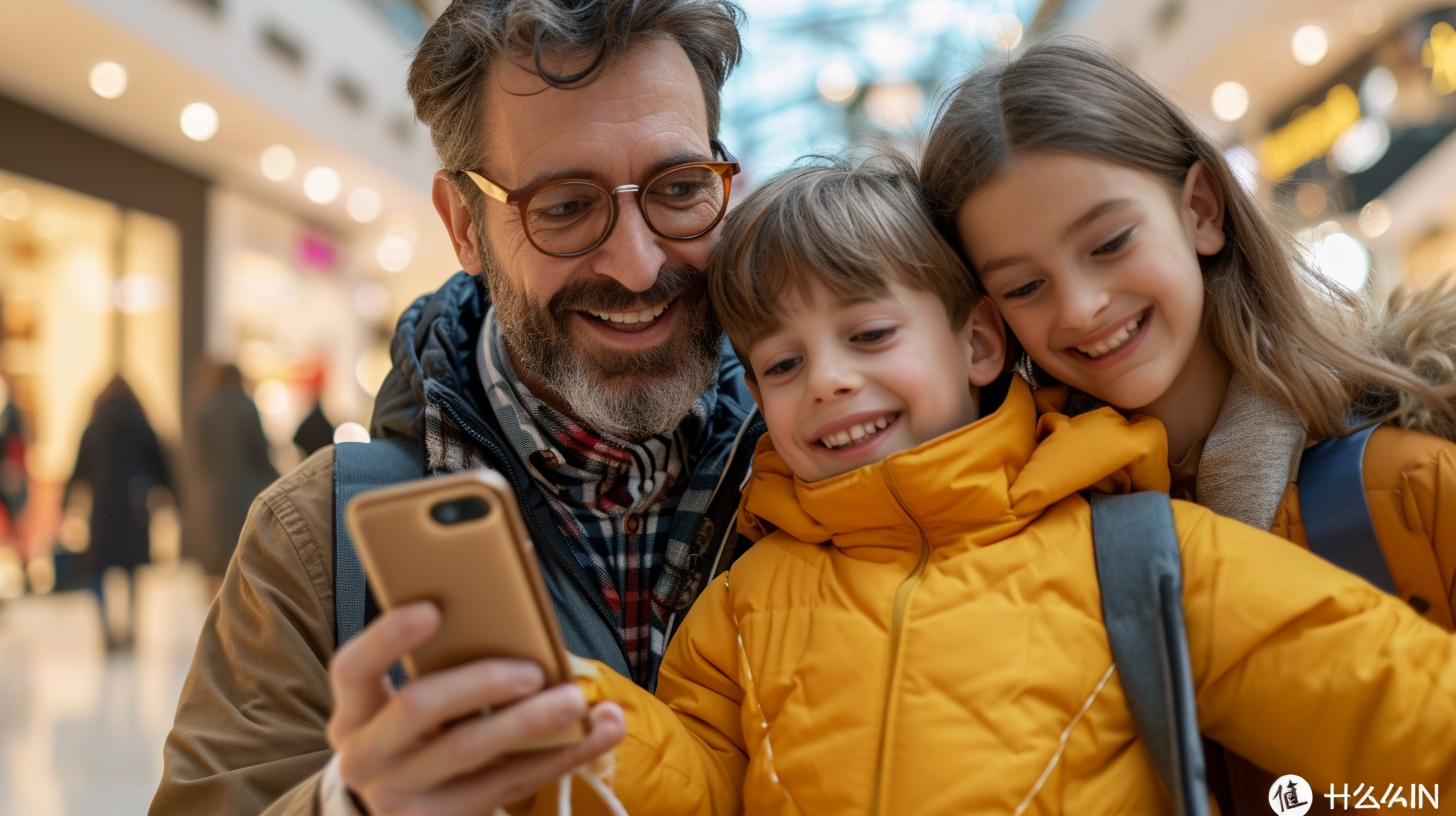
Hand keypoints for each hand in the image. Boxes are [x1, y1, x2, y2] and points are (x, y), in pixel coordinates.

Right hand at [327, 602, 625, 814]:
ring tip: (574, 700)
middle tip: (532, 671)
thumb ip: (437, 667)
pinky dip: (563, 754)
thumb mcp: (404, 703)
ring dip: (530, 721)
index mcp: (355, 712)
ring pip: (469, 749)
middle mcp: (367, 755)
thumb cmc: (417, 736)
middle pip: (418, 706)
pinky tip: (598, 731)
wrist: (400, 810)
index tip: (432, 608)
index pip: (353, 668)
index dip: (388, 636)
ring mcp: (400, 795)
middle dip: (480, 682)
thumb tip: (511, 621)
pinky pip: (509, 782)